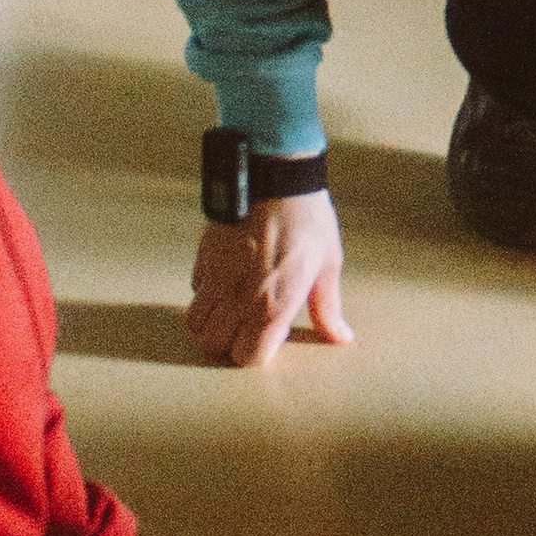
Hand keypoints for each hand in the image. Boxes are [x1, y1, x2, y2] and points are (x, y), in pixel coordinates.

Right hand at [188, 188, 353, 368]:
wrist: (276, 177)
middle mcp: (239, 298)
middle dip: (230, 343)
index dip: (256, 355)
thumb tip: (341, 337)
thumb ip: (327, 308)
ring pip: (196, 323)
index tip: (270, 341)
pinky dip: (204, 295)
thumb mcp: (328, 265)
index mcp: (273, 305)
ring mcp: (217, 277)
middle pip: (216, 346)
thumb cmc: (308, 220)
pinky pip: (194, 290)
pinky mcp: (205, 257)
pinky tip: (225, 282)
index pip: (248, 358)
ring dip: (212, 323)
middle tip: (249, 328)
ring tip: (233, 310)